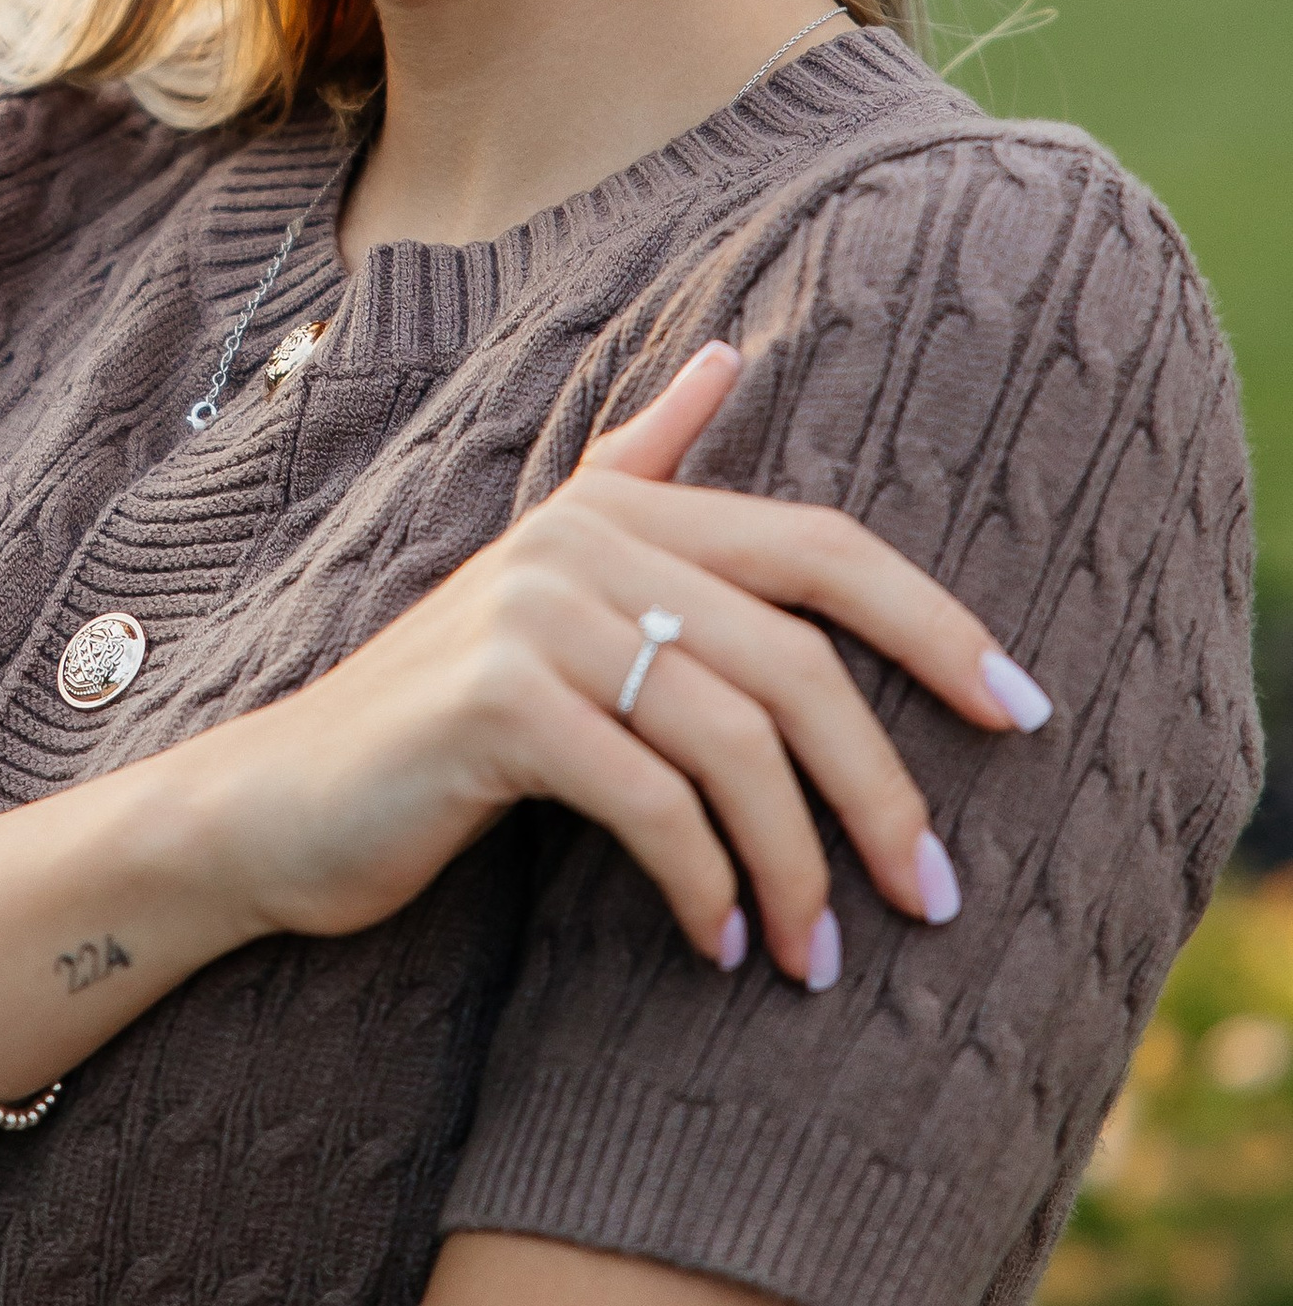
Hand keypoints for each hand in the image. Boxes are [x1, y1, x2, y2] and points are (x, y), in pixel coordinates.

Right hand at [182, 339, 1044, 983]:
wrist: (280, 801)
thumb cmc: (441, 718)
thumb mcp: (548, 584)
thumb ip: (639, 468)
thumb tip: (727, 351)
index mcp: (617, 510)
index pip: (822, 547)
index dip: (936, 625)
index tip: (1025, 715)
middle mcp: (580, 542)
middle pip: (798, 660)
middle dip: (884, 788)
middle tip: (933, 894)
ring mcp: (532, 616)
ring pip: (735, 743)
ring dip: (798, 868)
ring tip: (816, 954)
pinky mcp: (493, 705)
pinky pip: (652, 802)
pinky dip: (705, 888)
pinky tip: (718, 945)